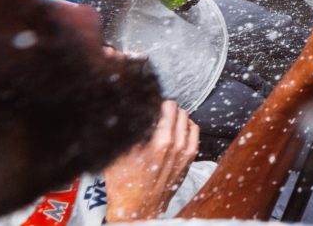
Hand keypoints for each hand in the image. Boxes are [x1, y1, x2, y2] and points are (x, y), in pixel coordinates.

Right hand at [104, 100, 198, 221]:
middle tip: (155, 112)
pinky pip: (194, 130)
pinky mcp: (190, 157)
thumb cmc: (125, 185)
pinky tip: (176, 128)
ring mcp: (185, 151)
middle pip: (177, 110)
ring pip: (186, 118)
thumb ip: (126, 132)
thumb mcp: (117, 155)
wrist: (138, 209)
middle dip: (164, 108)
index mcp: (159, 142)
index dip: (154, 103)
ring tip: (164, 120)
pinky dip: (186, 125)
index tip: (148, 104)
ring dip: (176, 116)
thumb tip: (128, 112)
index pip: (164, 107)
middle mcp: (176, 145)